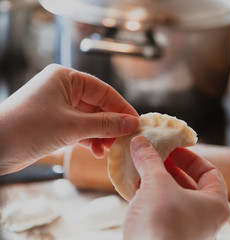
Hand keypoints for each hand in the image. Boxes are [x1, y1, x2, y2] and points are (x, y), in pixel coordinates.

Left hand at [0, 64, 138, 174]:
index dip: (122, 108)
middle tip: (123, 140)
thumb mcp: (72, 125)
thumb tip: (132, 124)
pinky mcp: (57, 123)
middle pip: (99, 106)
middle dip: (111, 125)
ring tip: (109, 149)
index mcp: (66, 78)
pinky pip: (81, 129)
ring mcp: (60, 107)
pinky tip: (97, 151)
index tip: (136, 124)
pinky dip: (90, 139)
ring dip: (102, 135)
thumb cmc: (26, 127)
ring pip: (91, 119)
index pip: (104, 91)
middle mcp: (64, 89)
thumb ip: (105, 124)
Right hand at [124, 136, 229, 239]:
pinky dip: (152, 200)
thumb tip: (140, 141)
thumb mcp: (156, 184)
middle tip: (154, 157)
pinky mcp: (170, 239)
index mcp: (215, 204)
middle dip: (171, 169)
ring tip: (142, 170)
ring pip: (175, 200)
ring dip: (159, 183)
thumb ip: (150, 160)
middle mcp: (206, 220)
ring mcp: (189, 232)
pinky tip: (136, 190)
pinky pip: (164, 213)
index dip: (191, 157)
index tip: (172, 149)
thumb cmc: (162, 221)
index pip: (210, 172)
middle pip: (191, 185)